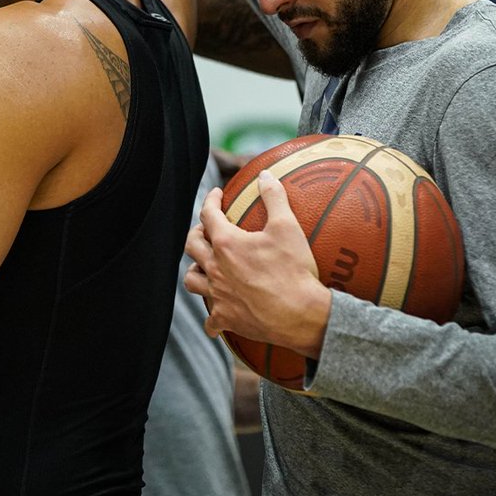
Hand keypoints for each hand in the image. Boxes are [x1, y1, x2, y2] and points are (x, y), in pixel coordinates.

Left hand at [184, 172, 331, 357]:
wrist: (303, 315)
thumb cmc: (295, 271)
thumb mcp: (288, 227)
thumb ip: (274, 197)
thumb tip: (265, 175)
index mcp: (226, 244)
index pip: (208, 214)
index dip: (211, 201)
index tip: (217, 195)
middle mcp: (215, 268)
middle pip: (192, 245)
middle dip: (197, 233)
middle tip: (207, 229)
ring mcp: (218, 295)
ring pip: (192, 280)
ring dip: (196, 269)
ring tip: (205, 266)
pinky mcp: (226, 318)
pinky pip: (210, 320)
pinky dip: (212, 317)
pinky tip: (216, 316)